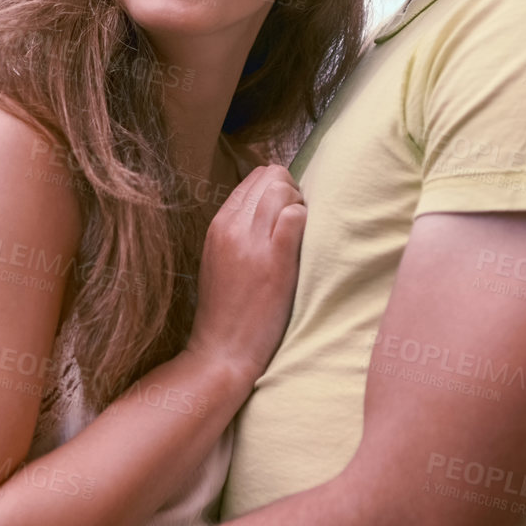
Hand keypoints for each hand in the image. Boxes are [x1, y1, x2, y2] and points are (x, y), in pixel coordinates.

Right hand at [185, 164, 305, 382]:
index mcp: (219, 224)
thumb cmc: (226, 308)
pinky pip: (296, 216)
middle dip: (291, 190)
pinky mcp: (276, 260)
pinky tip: (305, 242)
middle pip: (270, 177)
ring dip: (300, 204)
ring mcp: (254, 242)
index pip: (252, 179)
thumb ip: (238, 230)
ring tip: (301, 233)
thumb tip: (267, 207)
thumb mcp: (219, 259)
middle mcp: (233, 227)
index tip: (286, 209)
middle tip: (297, 219)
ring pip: (283, 190)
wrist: (223, 349)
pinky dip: (306, 221)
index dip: (276, 187)